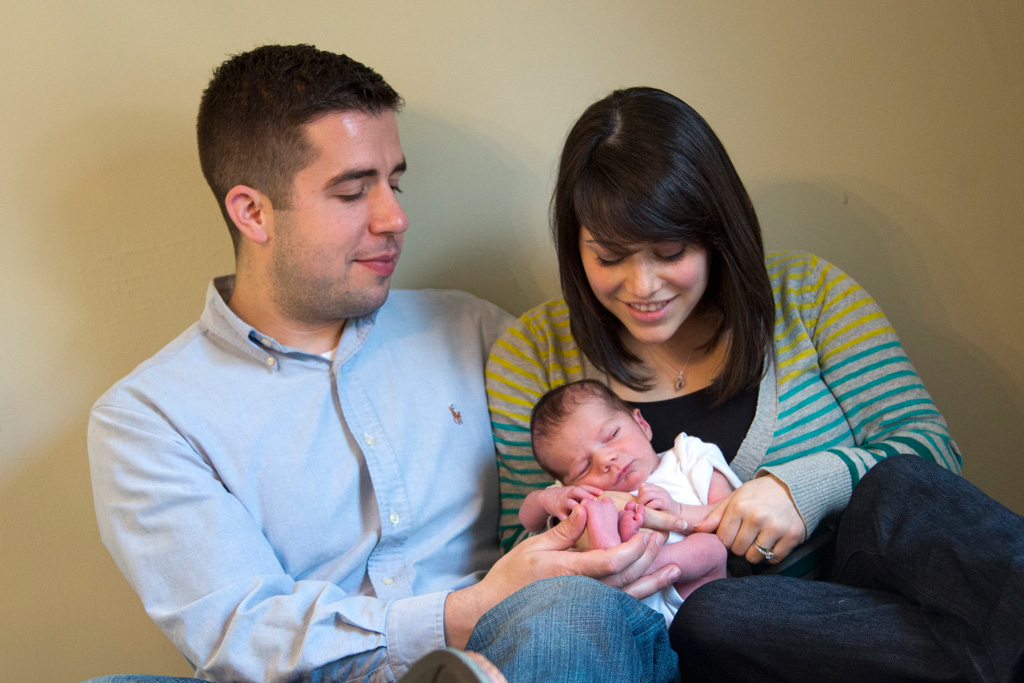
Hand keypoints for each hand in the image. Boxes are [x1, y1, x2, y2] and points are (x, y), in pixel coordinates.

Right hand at [445, 504, 681, 646]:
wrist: (497, 609)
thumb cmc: (513, 576)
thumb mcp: (534, 546)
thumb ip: (564, 531)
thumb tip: (587, 510)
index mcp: (570, 571)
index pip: (612, 561)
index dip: (635, 548)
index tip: (646, 533)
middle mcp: (584, 591)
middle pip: (627, 577)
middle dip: (648, 558)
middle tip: (661, 539)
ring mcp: (588, 605)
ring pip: (629, 595)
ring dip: (653, 580)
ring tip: (673, 569)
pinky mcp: (588, 611)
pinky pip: (620, 605)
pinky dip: (640, 596)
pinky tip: (653, 589)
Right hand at [543, 484, 602, 519]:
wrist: (546, 498)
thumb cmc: (567, 498)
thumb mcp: (575, 494)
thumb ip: (587, 497)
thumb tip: (606, 502)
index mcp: (575, 489)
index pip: (584, 487)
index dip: (593, 489)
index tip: (602, 493)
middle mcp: (568, 493)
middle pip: (577, 491)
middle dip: (586, 495)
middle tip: (595, 500)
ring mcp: (562, 502)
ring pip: (569, 503)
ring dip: (577, 507)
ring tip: (585, 513)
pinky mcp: (557, 511)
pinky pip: (563, 516)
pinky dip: (569, 520)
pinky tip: (576, 527)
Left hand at [636, 483, 679, 515]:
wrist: (679, 514)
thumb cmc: (663, 510)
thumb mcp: (656, 500)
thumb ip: (646, 498)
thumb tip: (632, 502)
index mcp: (656, 488)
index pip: (643, 486)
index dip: (640, 495)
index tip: (642, 503)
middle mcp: (660, 490)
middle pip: (644, 489)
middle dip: (640, 499)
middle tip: (642, 508)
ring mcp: (663, 495)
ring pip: (647, 494)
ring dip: (643, 503)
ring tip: (645, 510)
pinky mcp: (665, 503)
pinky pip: (653, 503)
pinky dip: (649, 508)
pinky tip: (651, 513)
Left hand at [694, 474, 805, 564]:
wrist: (794, 486)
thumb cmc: (760, 493)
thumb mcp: (736, 498)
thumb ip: (716, 515)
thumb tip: (696, 529)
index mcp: (740, 507)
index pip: (723, 539)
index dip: (726, 539)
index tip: (734, 533)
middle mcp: (757, 517)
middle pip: (738, 550)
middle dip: (740, 546)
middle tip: (748, 535)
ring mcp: (776, 528)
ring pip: (755, 557)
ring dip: (755, 552)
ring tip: (759, 538)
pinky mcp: (792, 536)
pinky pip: (774, 558)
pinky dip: (771, 555)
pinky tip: (772, 541)